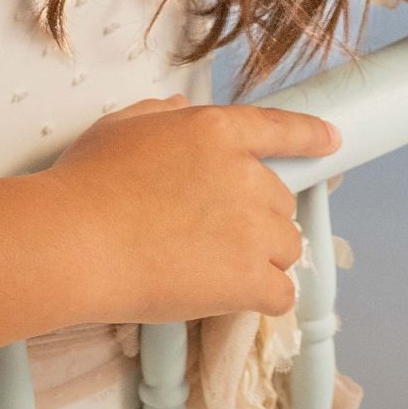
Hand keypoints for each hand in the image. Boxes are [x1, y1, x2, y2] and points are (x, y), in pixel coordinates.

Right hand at [42, 93, 343, 322]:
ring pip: (287, 247)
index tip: (331, 142)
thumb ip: (160, 115)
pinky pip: (282, 293)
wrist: (76, 241)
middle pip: (281, 200)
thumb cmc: (87, 182)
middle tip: (212, 235)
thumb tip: (179, 109)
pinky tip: (239, 299)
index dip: (310, 136)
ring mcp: (251, 228)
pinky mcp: (248, 278)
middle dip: (256, 217)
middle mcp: (246, 175)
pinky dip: (266, 297)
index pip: (280, 129)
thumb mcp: (122, 127)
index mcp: (218, 131)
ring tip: (216, 269)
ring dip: (262, 258)